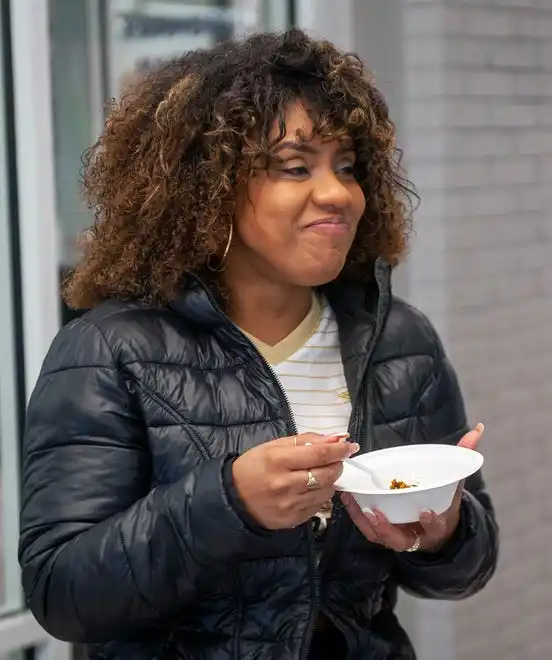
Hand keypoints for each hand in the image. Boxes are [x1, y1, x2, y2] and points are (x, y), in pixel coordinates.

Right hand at [232, 433, 358, 529]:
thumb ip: (305, 440)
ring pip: (326, 491)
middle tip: (336, 459)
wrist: (234, 498)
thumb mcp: (274, 446)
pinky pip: (318, 505)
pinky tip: (310, 489)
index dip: (338, 449)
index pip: (319, 454)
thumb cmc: (254, 466)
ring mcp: (290, 505)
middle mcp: (285, 484)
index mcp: (278, 460)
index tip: (350, 446)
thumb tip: (335, 438)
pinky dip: (319, 494)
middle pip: (327, 474)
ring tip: (320, 474)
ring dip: (329, 480)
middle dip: (337, 464)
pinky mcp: (293, 520)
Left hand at [340, 423, 483, 552]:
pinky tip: (347, 497)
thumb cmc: (443, 500)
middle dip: (387, 529)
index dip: (431, 522)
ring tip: (354, 501)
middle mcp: (416, 535)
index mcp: (438, 525)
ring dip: (365, 521)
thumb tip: (477, 429)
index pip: (436, 527)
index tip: (425, 510)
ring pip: (379, 536)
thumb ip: (462, 457)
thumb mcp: (455, 481)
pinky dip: (356, 515)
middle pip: (400, 539)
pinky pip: (367, 529)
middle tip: (376, 512)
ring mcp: (397, 536)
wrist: (435, 526)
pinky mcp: (382, 533)